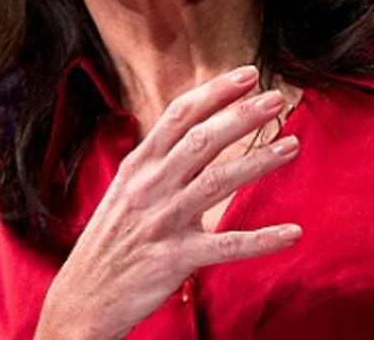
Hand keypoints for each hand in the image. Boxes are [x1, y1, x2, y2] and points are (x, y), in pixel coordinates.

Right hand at [35, 65, 301, 339]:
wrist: (81, 299)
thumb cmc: (112, 239)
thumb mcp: (127, 188)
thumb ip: (162, 159)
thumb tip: (202, 127)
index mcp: (139, 166)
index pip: (179, 115)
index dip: (216, 92)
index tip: (249, 74)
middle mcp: (150, 187)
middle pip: (202, 140)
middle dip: (242, 116)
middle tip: (277, 99)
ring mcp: (162, 222)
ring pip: (217, 183)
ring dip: (258, 162)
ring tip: (292, 146)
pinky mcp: (174, 259)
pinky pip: (226, 246)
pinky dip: (261, 239)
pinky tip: (292, 233)